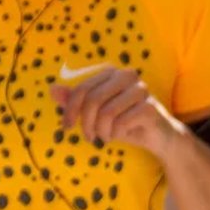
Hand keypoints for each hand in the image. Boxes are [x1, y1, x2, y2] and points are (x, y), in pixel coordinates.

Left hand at [52, 66, 179, 155]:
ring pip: (107, 113)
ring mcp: (141, 90)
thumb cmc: (122, 121)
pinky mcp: (150, 107)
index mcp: (110, 73)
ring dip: (102, 131)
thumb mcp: (95, 112)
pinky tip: (122, 134)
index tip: (67, 127)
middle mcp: (126, 76)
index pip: (81, 89)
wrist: (158, 137)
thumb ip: (74, 100)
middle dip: (86, 123)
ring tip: (106, 136)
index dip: (69, 110)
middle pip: (92, 100)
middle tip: (89, 136)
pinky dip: (116, 133)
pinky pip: (122, 122)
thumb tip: (52, 89)